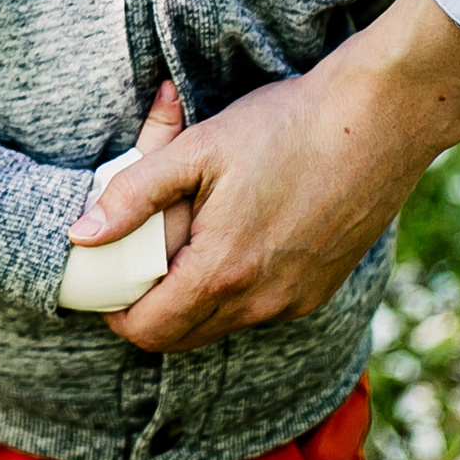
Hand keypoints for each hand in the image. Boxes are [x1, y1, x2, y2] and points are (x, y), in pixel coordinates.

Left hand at [67, 0, 459, 351]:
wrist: (379, 121)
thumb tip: (80, 236)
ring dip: (190, 301)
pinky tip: (232, 240)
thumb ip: (132, 195)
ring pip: (220, 325)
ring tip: (182, 243)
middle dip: (148, 311)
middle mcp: (261, 302)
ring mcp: (295, 301)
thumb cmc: (284, 126)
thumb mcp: (196, 150)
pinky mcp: (320, 290)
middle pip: (180, 338)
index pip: (147, 331)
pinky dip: (232, 291)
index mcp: (222, 272)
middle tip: (135, 262)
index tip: (104, 279)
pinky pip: (258, 310)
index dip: (114, 313)